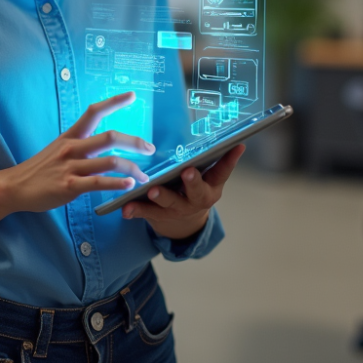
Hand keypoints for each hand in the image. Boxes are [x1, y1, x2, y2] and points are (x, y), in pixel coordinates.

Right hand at [0, 92, 154, 213]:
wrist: (15, 186)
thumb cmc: (40, 169)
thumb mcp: (59, 149)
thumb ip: (80, 146)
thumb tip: (103, 145)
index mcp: (71, 136)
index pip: (94, 112)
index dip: (114, 102)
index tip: (132, 95)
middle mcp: (73, 148)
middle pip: (110, 137)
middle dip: (135, 142)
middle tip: (150, 149)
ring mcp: (71, 167)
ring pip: (110, 161)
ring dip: (132, 168)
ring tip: (144, 176)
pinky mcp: (69, 186)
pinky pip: (98, 183)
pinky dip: (117, 184)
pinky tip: (129, 186)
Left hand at [120, 144, 245, 240]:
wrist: (185, 223)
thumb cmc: (196, 189)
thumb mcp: (208, 179)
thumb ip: (214, 161)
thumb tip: (233, 138)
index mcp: (211, 187)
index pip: (222, 171)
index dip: (230, 160)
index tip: (236, 146)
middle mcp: (197, 199)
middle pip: (196, 191)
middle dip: (192, 182)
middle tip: (187, 172)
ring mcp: (178, 209)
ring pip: (170, 203)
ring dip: (161, 196)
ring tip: (152, 190)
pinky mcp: (159, 215)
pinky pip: (146, 213)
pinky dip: (136, 210)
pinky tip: (125, 209)